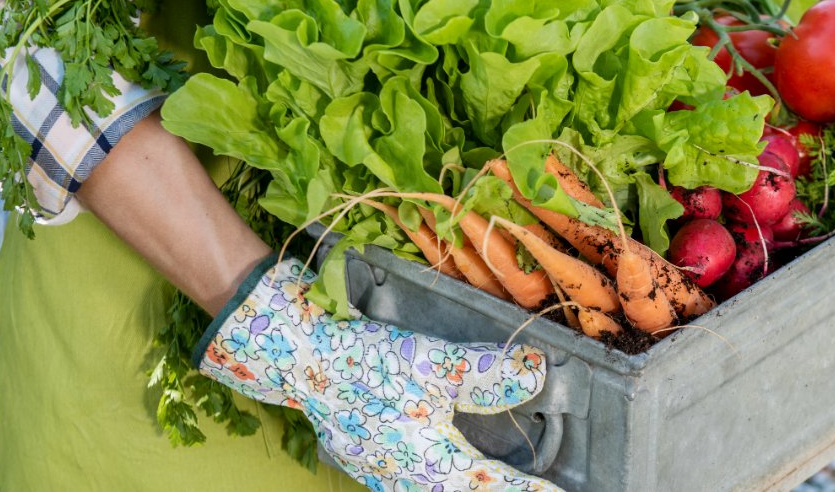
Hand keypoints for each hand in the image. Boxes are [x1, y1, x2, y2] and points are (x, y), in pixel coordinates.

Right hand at [196, 257, 558, 490]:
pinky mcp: (369, 462)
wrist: (295, 357)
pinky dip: (443, 481)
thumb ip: (488, 373)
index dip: (529, 490)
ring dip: (467, 485)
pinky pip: (415, 483)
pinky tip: (447, 472)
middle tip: (532, 489)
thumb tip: (538, 374)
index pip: (494, 485)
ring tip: (497, 484)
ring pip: (438, 491)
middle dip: (500, 491)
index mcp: (431, 463)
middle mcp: (409, 479)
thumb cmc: (364, 361)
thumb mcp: (431, 362)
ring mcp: (385, 474)